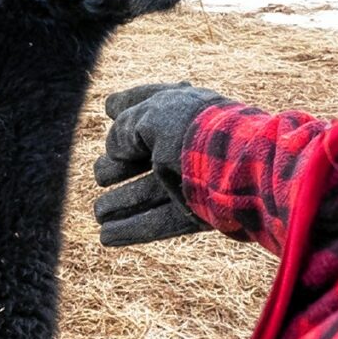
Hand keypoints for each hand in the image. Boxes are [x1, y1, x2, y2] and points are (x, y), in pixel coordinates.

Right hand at [92, 83, 228, 245]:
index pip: (147, 101)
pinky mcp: (202, 211)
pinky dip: (134, 228)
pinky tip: (107, 237)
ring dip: (122, 202)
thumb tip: (113, 152)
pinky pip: (163, 221)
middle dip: (119, 165)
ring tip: (99, 213)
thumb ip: (123, 132)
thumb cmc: (193, 133)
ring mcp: (196, 177)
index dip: (125, 105)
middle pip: (147, 153)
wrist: (239, 165)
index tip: (109, 108)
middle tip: (101, 175)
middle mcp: (188, 140)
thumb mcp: (149, 118)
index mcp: (182, 107)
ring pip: (152, 191)